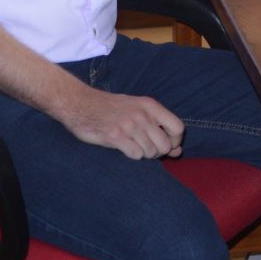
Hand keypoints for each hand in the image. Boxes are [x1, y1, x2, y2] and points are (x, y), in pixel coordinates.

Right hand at [58, 88, 183, 159]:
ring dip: (143, 154)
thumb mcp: (138, 110)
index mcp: (151, 106)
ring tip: (132, 145)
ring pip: (151, 152)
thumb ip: (159, 127)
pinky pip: (136, 155)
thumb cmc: (111, 109)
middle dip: (158, 152)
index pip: (179, 128)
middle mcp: (143, 115)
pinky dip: (132, 155)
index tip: (166, 145)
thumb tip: (178, 151)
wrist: (81, 104)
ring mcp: (129, 125)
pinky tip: (124, 147)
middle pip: (165, 145)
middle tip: (146, 149)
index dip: (175, 141)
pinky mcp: (116, 136)